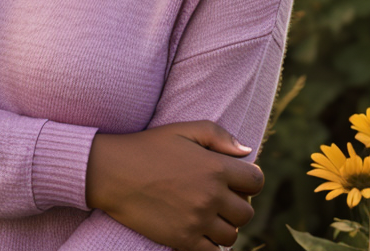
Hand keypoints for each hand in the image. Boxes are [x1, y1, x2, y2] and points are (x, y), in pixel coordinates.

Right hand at [85, 120, 262, 250]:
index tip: (234, 178)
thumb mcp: (182, 130)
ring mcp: (198, 220)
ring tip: (207, 212)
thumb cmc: (148, 147)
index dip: (249, 179)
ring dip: (224, 224)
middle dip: (236, 203)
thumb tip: (246, 151)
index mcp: (215, 167)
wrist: (113, 172)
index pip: (256, 181)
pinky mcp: (183, 240)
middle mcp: (211, 196)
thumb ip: (217, 135)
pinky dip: (210, 243)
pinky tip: (197, 227)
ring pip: (232, 234)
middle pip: (246, 211)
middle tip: (217, 195)